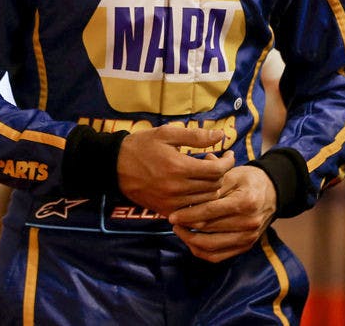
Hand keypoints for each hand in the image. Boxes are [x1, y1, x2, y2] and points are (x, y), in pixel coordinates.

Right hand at [116, 126, 234, 216]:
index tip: (229, 154)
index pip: (217, 170)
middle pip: (214, 186)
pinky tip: (195, 188)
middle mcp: (178, 188)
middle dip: (220, 173)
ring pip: (206, 200)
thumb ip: (195, 136)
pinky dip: (199, 201)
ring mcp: (172, 202)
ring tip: (205, 174)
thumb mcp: (167, 134)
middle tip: (214, 162)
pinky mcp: (166, 210)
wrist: (115, 166)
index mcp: (179, 167)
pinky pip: (192, 211)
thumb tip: (221, 136)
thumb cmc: (142, 146)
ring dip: (212, 187)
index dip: (227, 162)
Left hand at [167, 165, 276, 261]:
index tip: (172, 215)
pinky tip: (190, 240)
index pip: (210, 212)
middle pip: (209, 229)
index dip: (188, 214)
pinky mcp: (245, 247)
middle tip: (172, 220)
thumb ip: (210, 183)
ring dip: (190, 240)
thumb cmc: (247, 180)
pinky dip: (201, 251)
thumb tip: (186, 191)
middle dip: (186, 227)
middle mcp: (249, 223)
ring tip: (179, 230)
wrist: (271, 192)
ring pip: (211, 247)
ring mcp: (248, 238)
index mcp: (245, 202)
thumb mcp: (231, 174)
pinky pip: (218, 256)